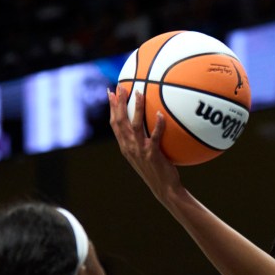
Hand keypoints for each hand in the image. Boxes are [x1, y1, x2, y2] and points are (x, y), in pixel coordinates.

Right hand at [108, 87, 181, 202]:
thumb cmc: (158, 170)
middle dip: (118, 103)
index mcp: (125, 146)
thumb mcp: (146, 153)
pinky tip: (161, 113)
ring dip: (136, 108)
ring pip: (135, 125)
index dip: (112, 107)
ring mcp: (140, 150)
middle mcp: (129, 147)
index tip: (110, 92)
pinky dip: (158, 124)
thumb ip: (144, 139)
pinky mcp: (152, 154)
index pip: (114, 124)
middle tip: (120, 86)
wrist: (164, 188)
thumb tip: (152, 121)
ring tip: (139, 92)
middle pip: (120, 121)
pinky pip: (155, 136)